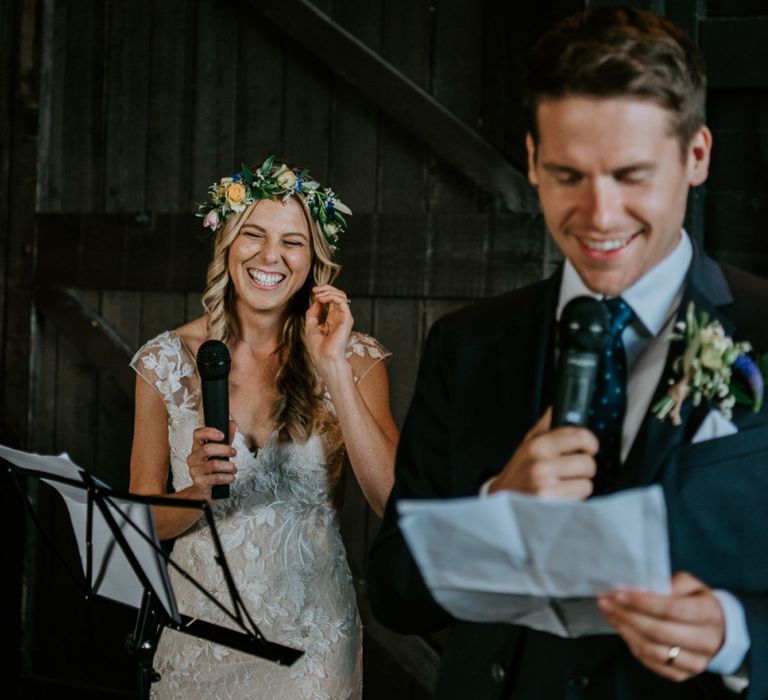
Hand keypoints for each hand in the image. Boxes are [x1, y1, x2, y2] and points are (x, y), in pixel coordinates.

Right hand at [187, 422, 236, 500]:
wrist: (204, 489)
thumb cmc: (212, 469)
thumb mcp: (220, 452)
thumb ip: (226, 438)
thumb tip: (231, 423)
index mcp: (197, 447)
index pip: (197, 434)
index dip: (209, 432)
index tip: (222, 435)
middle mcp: (193, 458)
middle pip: (207, 448)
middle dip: (225, 450)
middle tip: (234, 452)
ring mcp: (195, 470)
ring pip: (213, 464)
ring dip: (228, 466)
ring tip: (234, 468)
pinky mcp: (199, 482)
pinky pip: (215, 478)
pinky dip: (227, 477)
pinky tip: (231, 477)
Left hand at [305, 285, 353, 373]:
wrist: (324, 358)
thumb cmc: (318, 348)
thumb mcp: (311, 326)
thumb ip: (313, 312)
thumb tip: (317, 300)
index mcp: (333, 319)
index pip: (332, 300)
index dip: (324, 293)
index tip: (313, 292)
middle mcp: (340, 317)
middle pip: (338, 295)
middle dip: (327, 289)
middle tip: (315, 290)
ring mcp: (344, 318)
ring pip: (341, 296)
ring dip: (328, 291)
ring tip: (318, 295)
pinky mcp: (347, 319)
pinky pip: (342, 301)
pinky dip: (331, 296)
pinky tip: (322, 299)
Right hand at [488, 407, 597, 499]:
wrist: (503, 498)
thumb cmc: (519, 470)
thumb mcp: (528, 443)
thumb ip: (546, 426)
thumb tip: (557, 407)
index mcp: (537, 445)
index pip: (580, 436)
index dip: (590, 442)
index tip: (589, 447)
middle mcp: (541, 465)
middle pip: (588, 463)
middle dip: (583, 467)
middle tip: (571, 469)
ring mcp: (545, 486)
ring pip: (586, 484)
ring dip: (579, 485)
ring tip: (563, 483)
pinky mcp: (550, 504)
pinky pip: (579, 499)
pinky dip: (574, 499)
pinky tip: (560, 494)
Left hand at [597, 572, 724, 680]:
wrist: (720, 632)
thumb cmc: (699, 602)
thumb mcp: (692, 585)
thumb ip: (671, 583)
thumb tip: (645, 588)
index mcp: (708, 614)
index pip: (671, 610)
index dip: (642, 602)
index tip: (619, 594)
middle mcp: (704, 642)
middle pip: (657, 631)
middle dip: (626, 615)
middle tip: (606, 601)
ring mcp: (694, 662)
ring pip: (650, 649)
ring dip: (623, 629)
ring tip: (608, 612)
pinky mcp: (681, 674)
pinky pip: (649, 661)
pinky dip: (630, 643)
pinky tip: (620, 627)